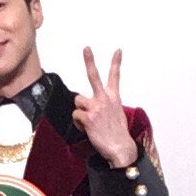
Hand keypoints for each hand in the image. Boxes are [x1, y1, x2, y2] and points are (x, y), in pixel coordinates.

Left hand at [72, 47, 137, 167]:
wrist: (120, 147)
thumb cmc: (116, 133)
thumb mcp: (116, 114)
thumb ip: (104, 106)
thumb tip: (89, 107)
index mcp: (114, 98)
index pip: (115, 77)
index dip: (115, 62)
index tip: (118, 50)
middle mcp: (105, 99)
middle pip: (94, 76)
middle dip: (90, 61)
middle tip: (86, 48)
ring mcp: (96, 107)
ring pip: (78, 101)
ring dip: (80, 111)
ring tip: (88, 121)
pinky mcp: (88, 117)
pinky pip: (75, 115)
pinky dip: (78, 123)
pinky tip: (86, 128)